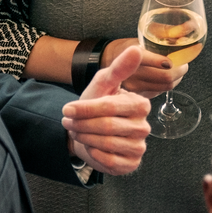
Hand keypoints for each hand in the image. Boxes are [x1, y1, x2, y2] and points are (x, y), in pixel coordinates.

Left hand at [62, 44, 150, 175]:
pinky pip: (108, 161)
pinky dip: (92, 153)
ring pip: (106, 144)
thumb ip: (119, 67)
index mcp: (140, 105)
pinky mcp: (131, 164)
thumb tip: (137, 48)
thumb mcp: (103, 84)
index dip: (85, 108)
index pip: (109, 106)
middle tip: (69, 121)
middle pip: (106, 126)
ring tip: (76, 130)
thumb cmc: (97, 104)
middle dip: (81, 124)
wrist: (90, 131)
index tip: (66, 109)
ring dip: (84, 137)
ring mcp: (139, 147)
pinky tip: (89, 146)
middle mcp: (144, 127)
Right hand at [101, 37, 185, 98]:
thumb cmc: (131, 48)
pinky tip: (166, 77)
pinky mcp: (140, 95)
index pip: (149, 60)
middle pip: (166, 76)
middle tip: (183, 64)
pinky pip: (161, 92)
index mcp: (133, 55)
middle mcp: (132, 73)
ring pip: (167, 86)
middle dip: (180, 70)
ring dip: (177, 78)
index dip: (162, 61)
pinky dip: (168, 84)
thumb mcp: (142, 38)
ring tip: (177, 70)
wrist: (114, 63)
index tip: (171, 61)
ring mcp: (136, 86)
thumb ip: (162, 33)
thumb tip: (186, 28)